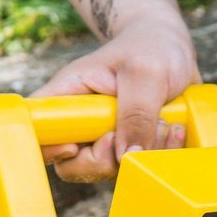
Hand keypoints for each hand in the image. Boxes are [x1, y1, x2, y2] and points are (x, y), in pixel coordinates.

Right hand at [30, 15, 200, 180]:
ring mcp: (109, 138)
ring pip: (112, 170)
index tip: (77, 145)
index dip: (49, 148)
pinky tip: (176, 130)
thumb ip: (136, 113)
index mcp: (69, 97)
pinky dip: (162, 157)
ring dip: (143, 157)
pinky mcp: (134, 146)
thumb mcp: (145, 72)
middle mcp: (83, 123)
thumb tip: (126, 157)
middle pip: (73, 165)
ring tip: (166, 125)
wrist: (173, 46)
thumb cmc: (151, 47)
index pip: (39, 131)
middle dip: (104, 162)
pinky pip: (142, 167)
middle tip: (132, 138)